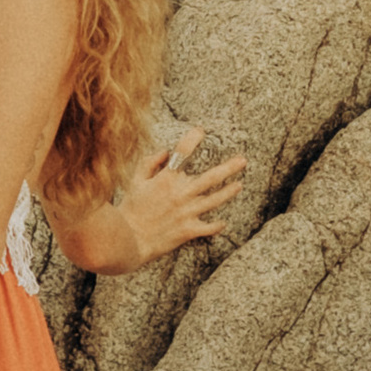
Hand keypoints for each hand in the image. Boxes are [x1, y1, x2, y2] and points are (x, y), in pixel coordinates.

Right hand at [118, 129, 247, 267]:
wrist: (128, 239)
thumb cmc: (130, 209)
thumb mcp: (135, 181)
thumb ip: (149, 163)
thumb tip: (165, 152)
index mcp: (166, 179)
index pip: (182, 153)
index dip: (192, 139)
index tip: (200, 130)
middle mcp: (181, 194)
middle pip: (211, 178)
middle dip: (229, 168)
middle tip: (243, 161)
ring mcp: (187, 213)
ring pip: (215, 200)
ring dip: (229, 192)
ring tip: (239, 185)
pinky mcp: (188, 230)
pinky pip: (208, 227)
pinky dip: (217, 225)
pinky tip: (223, 222)